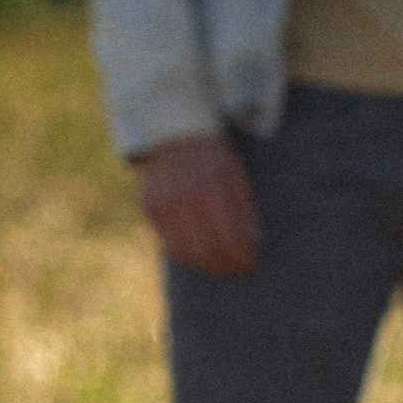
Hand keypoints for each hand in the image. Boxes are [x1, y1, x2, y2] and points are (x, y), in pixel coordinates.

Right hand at [134, 133, 260, 274]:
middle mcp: (184, 197)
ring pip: (186, 253)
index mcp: (211, 187)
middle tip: (237, 268)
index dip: (243, 258)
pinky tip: (199, 254)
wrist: (171, 133)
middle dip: (226, 266)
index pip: (230, 239)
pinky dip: (186, 255)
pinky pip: (169, 244)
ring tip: (220, 265)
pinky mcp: (149, 208)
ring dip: (206, 265)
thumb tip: (253, 246)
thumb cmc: (211, 157)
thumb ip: (244, 210)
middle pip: (208, 251)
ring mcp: (163, 203)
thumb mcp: (234, 175)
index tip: (252, 264)